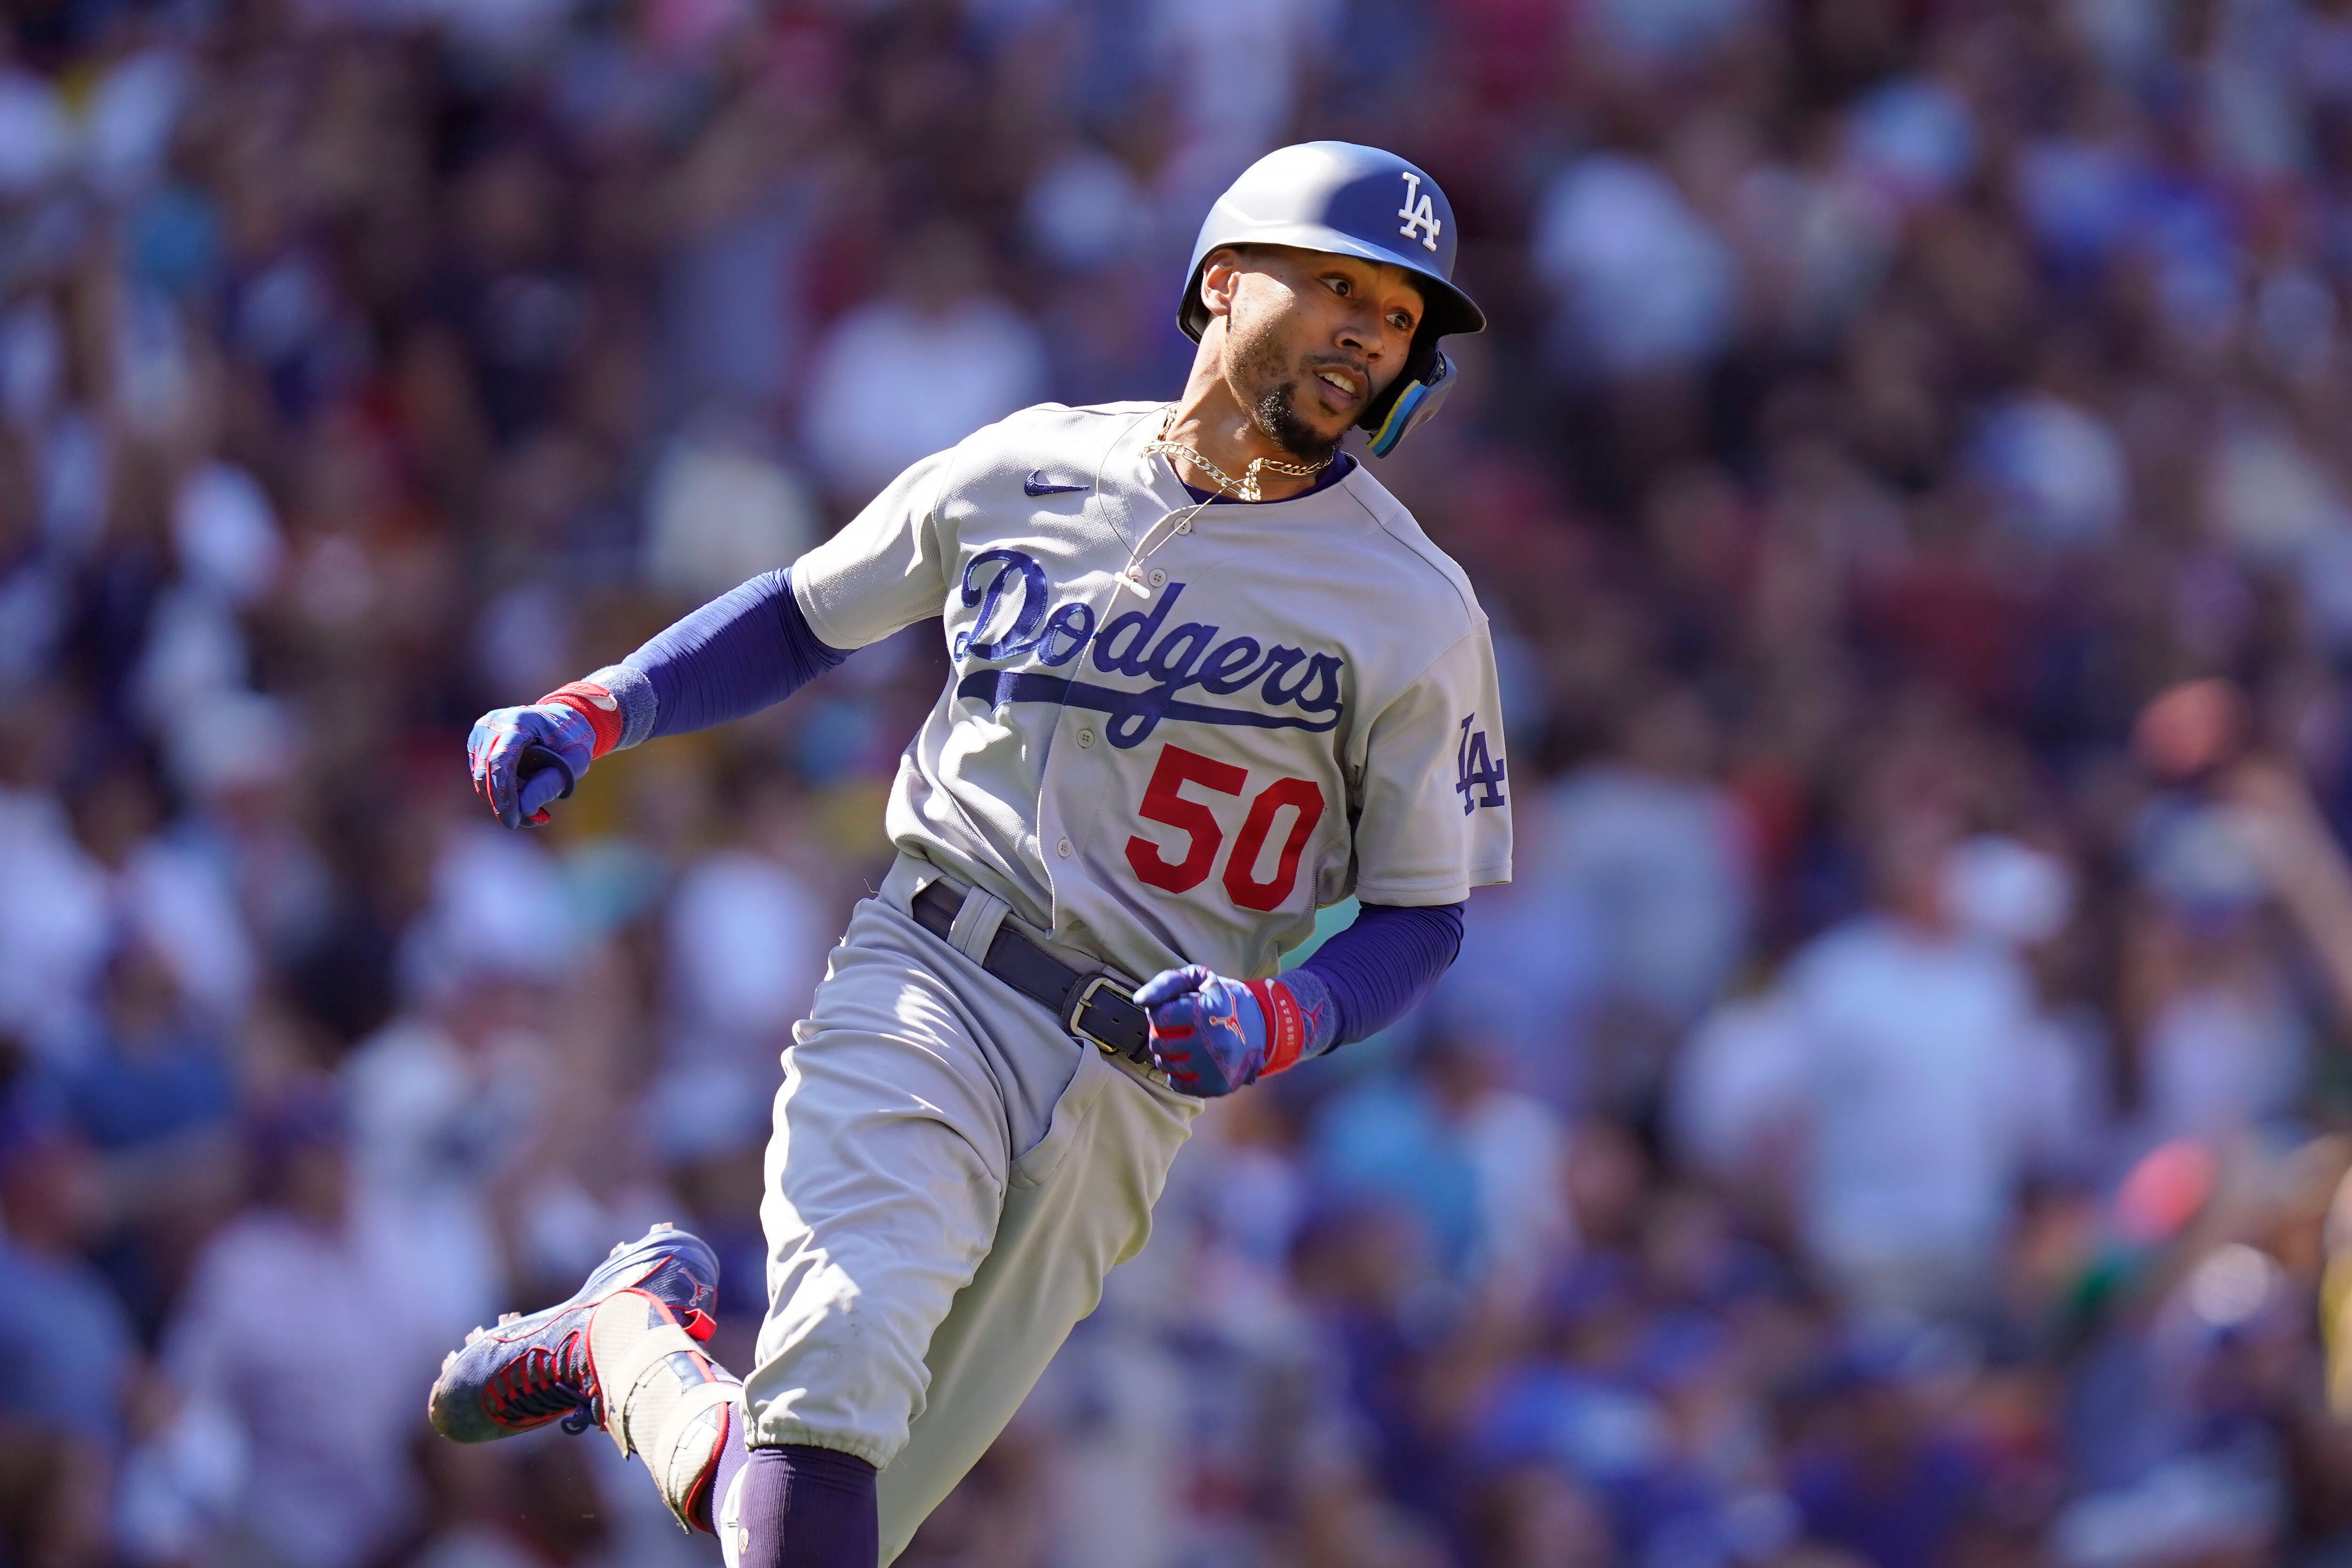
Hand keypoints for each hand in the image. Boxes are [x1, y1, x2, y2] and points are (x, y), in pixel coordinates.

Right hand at [468, 702, 596, 827]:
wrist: (561, 718)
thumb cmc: (571, 739)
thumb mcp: (575, 760)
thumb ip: (552, 782)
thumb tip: (525, 809)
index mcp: (519, 721)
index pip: (501, 760)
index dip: (504, 794)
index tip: (513, 821)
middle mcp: (494, 723)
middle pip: (486, 771)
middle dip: (501, 803)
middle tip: (522, 822)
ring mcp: (483, 731)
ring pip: (481, 776)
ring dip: (500, 799)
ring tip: (529, 811)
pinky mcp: (478, 742)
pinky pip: (481, 774)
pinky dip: (496, 790)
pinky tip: (519, 795)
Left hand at [1135, 965, 1314, 1096]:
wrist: (1265, 1026)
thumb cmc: (1223, 999)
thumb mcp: (1200, 979)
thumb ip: (1167, 982)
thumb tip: (1139, 999)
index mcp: (1209, 1010)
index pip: (1159, 1015)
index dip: (1161, 1011)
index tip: (1175, 1010)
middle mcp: (1214, 1040)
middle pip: (1158, 1042)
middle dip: (1161, 1033)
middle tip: (1177, 1029)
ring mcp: (1216, 1066)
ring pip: (1165, 1064)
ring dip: (1167, 1054)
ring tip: (1182, 1044)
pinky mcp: (1218, 1085)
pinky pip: (1177, 1084)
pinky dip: (1177, 1074)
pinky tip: (1190, 1061)